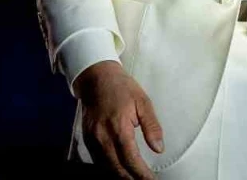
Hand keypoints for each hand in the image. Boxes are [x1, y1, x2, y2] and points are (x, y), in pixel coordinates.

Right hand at [75, 60, 163, 179]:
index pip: (131, 159)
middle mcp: (103, 137)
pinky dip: (109, 168)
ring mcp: (93, 139)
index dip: (142, 174)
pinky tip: (119, 169)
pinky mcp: (87, 139)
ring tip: (135, 177)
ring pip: (106, 167)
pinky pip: (97, 160)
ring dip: (121, 176)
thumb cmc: (122, 88)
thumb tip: (159, 148)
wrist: (96, 77)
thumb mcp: (143, 102)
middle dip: (132, 179)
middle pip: (117, 169)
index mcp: (119, 128)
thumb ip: (152, 126)